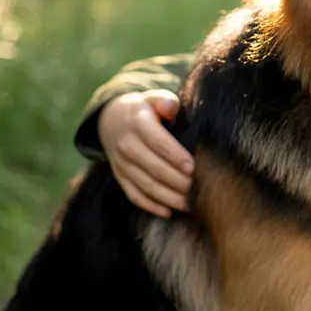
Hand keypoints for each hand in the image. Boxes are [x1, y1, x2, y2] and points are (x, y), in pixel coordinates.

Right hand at [97, 89, 192, 217]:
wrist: (111, 120)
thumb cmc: (143, 109)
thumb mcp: (152, 98)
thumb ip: (164, 100)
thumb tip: (171, 107)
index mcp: (137, 123)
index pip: (157, 142)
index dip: (175, 156)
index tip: (193, 168)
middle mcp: (126, 145)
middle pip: (154, 168)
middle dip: (177, 181)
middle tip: (199, 189)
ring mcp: (121, 164)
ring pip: (146, 185)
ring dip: (169, 197)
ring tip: (190, 204)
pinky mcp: (120, 177)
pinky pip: (134, 195)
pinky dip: (151, 206)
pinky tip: (169, 211)